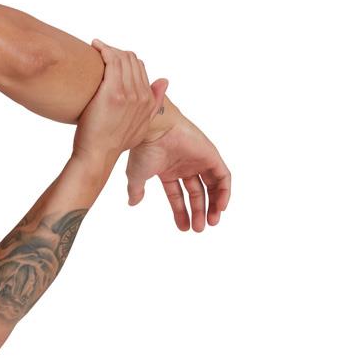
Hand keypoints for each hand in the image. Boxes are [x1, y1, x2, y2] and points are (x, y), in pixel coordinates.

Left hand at [72, 39, 169, 167]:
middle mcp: (142, 96)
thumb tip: (163, 80)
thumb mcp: (139, 126)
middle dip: (117, 52)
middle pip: (132, 61)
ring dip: (109, 48)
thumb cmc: (111, 143)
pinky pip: (112, 61)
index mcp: (149, 102)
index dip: (125, 60)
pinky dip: (104, 50)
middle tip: (101, 50)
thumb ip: (154, 103)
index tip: (110, 58)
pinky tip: (95, 47)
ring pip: (123, 59)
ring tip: (96, 47)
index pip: (140, 68)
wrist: (97, 156)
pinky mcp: (113, 93)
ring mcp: (128, 94)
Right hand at [124, 112, 231, 230]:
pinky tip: (221, 207)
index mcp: (167, 170)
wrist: (155, 128)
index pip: (177, 195)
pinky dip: (224, 191)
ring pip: (211, 186)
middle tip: (199, 229)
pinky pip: (223, 176)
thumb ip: (136, 190)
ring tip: (211, 222)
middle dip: (198, 211)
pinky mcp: (211, 155)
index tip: (183, 228)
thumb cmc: (144, 149)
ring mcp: (198, 160)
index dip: (181, 212)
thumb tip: (132, 203)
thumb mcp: (136, 176)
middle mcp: (184, 166)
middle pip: (196, 193)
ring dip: (213, 204)